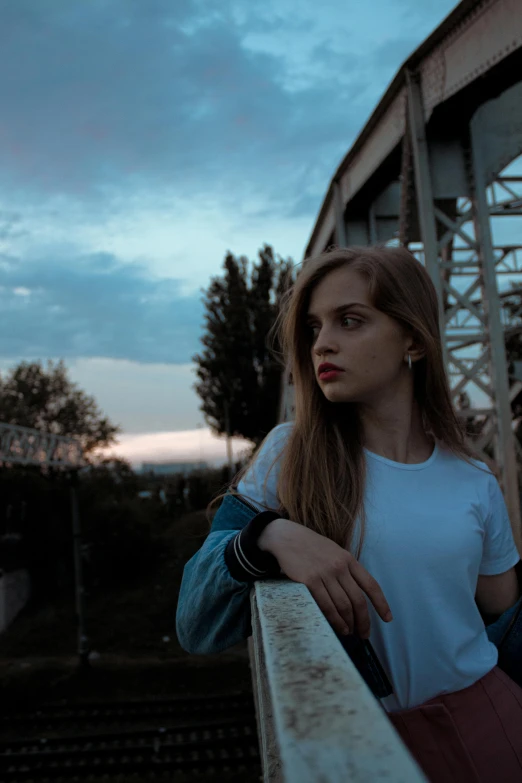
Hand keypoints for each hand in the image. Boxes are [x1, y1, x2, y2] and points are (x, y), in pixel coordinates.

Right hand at [258, 518, 392, 637]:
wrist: (287, 537)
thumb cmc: (311, 547)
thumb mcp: (334, 552)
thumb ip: (346, 569)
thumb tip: (356, 596)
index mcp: (349, 559)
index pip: (371, 585)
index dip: (381, 604)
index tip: (387, 618)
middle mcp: (339, 566)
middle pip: (358, 600)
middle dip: (364, 621)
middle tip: (364, 634)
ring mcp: (325, 573)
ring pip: (343, 606)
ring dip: (349, 623)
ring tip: (350, 633)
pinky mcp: (310, 581)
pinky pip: (326, 606)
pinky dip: (335, 620)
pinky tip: (338, 627)